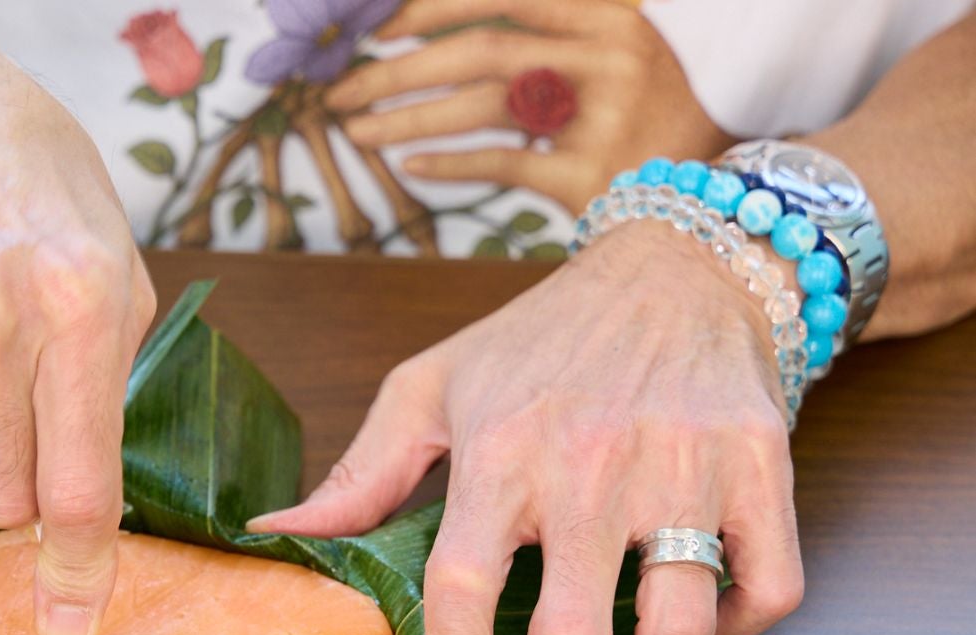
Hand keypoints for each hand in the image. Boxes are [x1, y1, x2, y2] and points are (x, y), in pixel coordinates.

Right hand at [0, 8, 155, 634]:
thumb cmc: (29, 176)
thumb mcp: (113, 252)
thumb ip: (110, 375)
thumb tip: (87, 503)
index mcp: (79, 300)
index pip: (79, 482)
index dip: (79, 568)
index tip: (72, 627)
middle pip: (6, 501)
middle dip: (27, 488)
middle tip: (32, 415)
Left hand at [248, 219, 804, 634]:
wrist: (677, 265)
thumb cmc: (539, 340)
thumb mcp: (432, 388)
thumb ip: (361, 473)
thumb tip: (276, 533)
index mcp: (499, 453)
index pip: (462, 585)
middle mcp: (589, 465)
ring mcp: (683, 468)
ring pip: (677, 627)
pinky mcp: (760, 467)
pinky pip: (768, 588)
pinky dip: (739, 630)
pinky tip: (701, 627)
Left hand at [328, 0, 732, 211]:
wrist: (722, 190)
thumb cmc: (650, 116)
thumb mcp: (609, 54)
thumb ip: (542, 37)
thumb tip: (436, 38)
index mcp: (611, 14)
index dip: (435, 7)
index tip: (377, 25)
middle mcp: (610, 54)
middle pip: (481, 50)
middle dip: (397, 70)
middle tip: (337, 89)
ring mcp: (605, 112)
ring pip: (483, 105)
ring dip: (406, 117)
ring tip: (355, 130)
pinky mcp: (594, 173)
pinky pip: (504, 165)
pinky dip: (450, 165)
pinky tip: (408, 168)